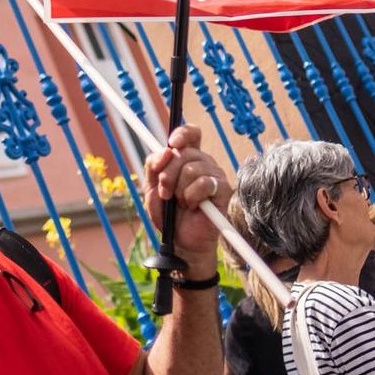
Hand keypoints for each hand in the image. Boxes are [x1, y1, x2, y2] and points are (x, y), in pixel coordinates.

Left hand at [142, 124, 231, 278]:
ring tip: (181, 203)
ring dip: (179, 190)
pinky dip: (192, 197)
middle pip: (185, 152)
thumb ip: (153, 166)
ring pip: (193, 168)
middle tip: (165, 192)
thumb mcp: (151, 188)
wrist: (180, 241)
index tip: (171, 144)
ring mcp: (215, 175)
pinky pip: (204, 183)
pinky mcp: (223, 190)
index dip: (182, 133)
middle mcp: (203, 163)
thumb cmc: (168, 214)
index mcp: (187, 158)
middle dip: (168, 174)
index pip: (191, 134)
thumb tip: (165, 150)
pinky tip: (193, 206)